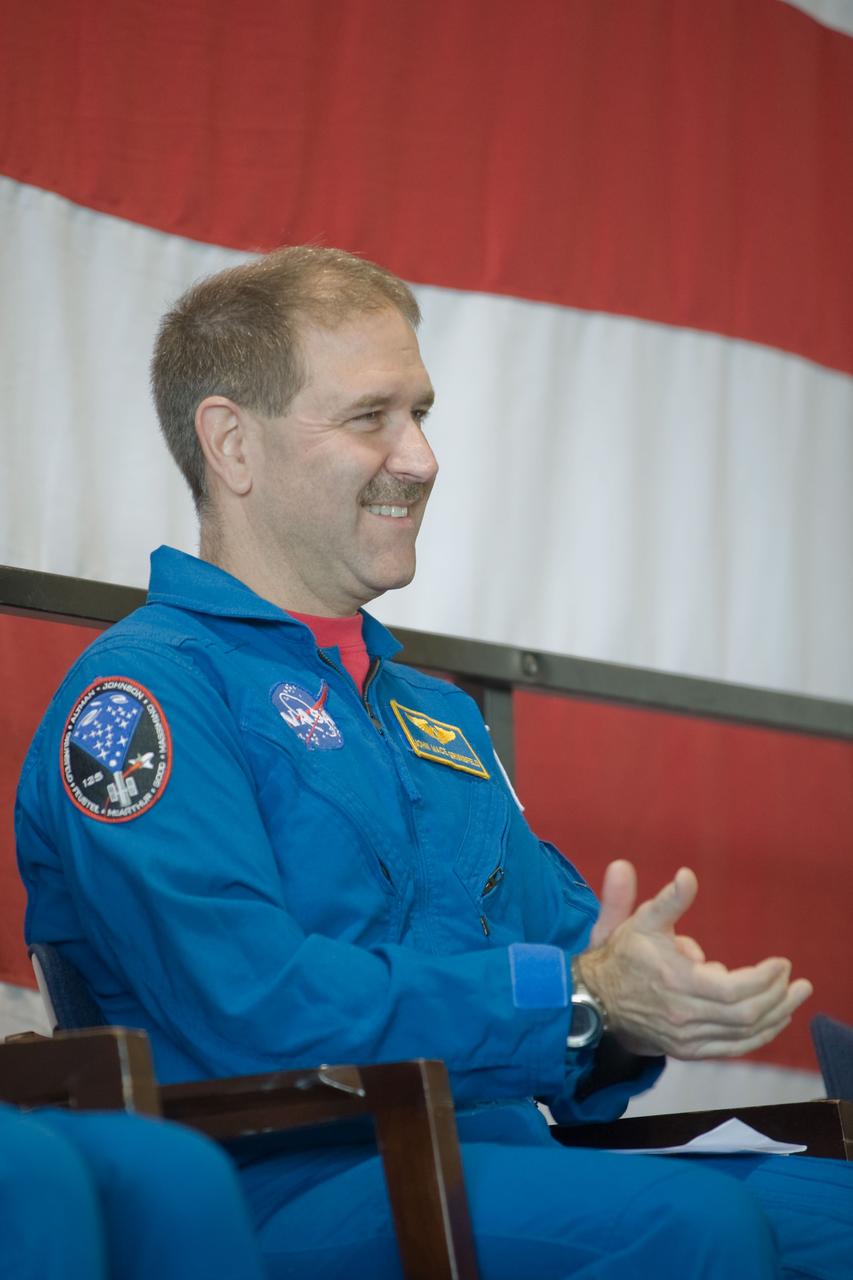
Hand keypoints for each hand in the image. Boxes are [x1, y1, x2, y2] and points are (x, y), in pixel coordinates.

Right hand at [577, 861, 812, 1058]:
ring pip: (743, 1034)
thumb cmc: (624, 954)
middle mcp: (683, 1015)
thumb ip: (670, 900)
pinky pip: (732, 1049)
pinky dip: (758, 1037)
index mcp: (676, 982)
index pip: (734, 989)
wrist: (596, 997)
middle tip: (796, 980)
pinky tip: (773, 1022)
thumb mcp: (643, 920)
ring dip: (775, 1017)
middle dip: (778, 997)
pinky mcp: (687, 1051)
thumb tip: (687, 875)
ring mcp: (686, 1038)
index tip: (781, 963)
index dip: (764, 978)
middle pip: (746, 1014)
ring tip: (794, 998)